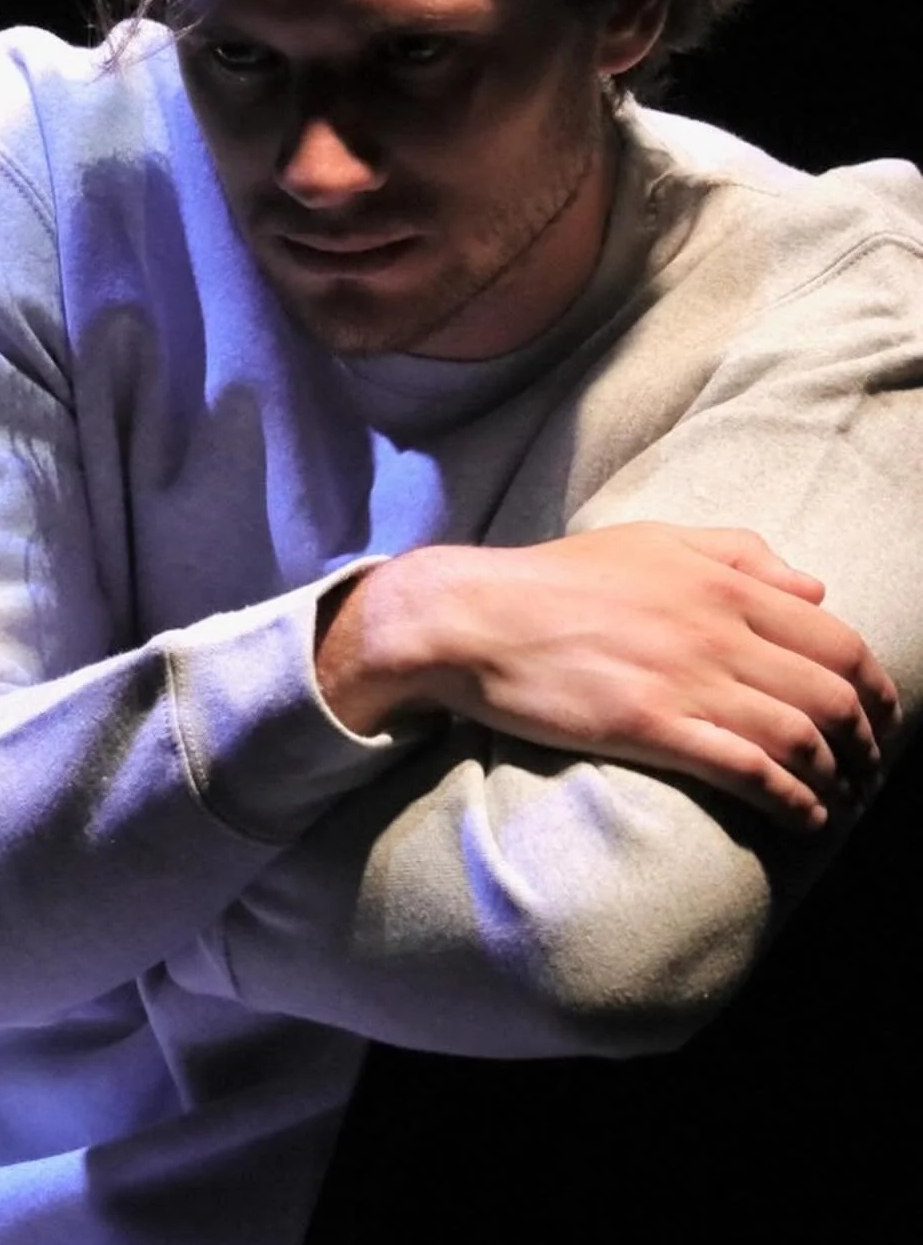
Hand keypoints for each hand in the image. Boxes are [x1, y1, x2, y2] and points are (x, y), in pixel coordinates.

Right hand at [316, 522, 901, 831]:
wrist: (476, 617)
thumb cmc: (556, 578)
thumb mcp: (650, 540)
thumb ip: (737, 552)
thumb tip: (813, 587)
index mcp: (722, 583)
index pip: (836, 640)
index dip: (875, 687)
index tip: (881, 716)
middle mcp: (718, 631)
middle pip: (831, 695)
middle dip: (865, 740)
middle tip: (867, 767)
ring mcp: (687, 681)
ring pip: (800, 737)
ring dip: (836, 778)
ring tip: (839, 800)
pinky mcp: (652, 728)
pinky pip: (749, 771)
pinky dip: (791, 801)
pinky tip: (804, 819)